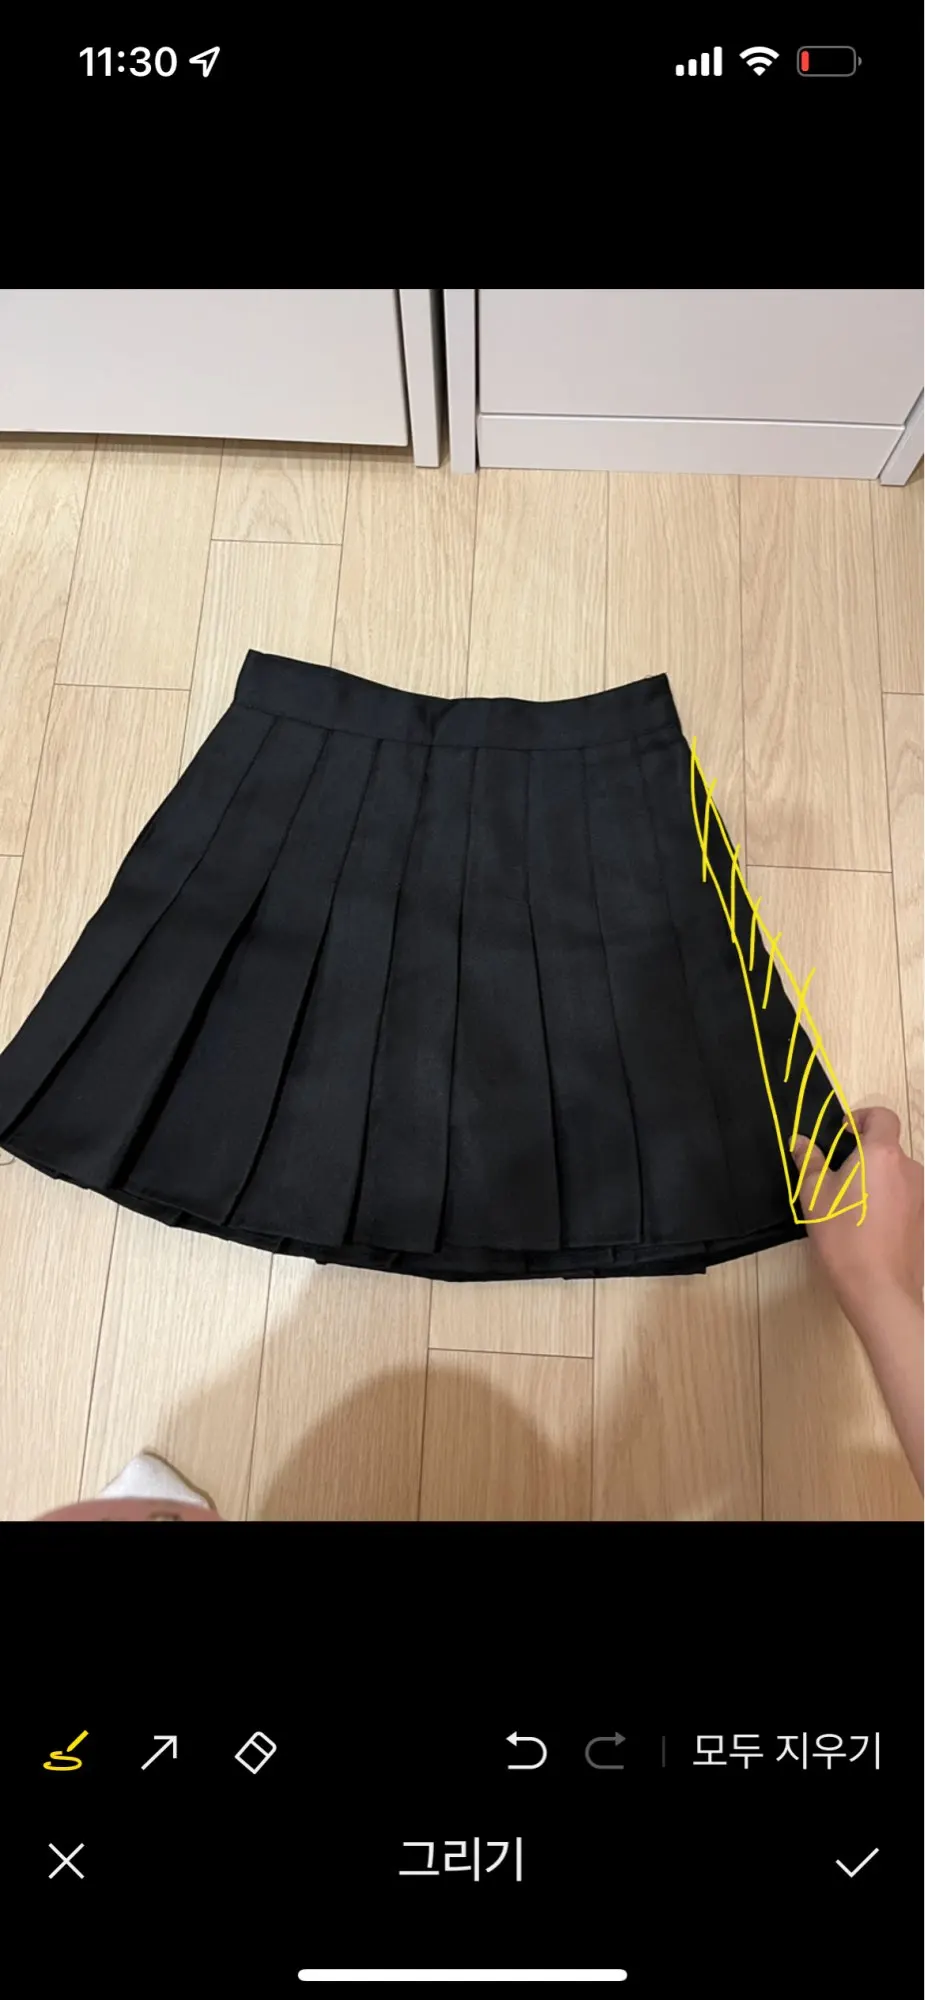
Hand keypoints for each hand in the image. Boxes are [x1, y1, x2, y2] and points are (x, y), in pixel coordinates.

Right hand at [791, 1105, 923, 1318]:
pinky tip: (866, 1225)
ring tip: (849, 1205)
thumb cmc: (843, 1236)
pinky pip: (902, 1196)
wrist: (879, 1288)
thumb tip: (801, 1141)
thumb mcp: (814, 1196)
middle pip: (888, 1146)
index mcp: (881, 1154)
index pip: (883, 1116)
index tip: (843, 1133)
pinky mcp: (923, 1218)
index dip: (863, 1117)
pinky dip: (886, 1200)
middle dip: (864, 1154)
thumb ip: (809, 1162)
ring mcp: (920, 1194)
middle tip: (837, 1175)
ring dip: (875, 1179)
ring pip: (895, 1173)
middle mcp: (908, 1168)